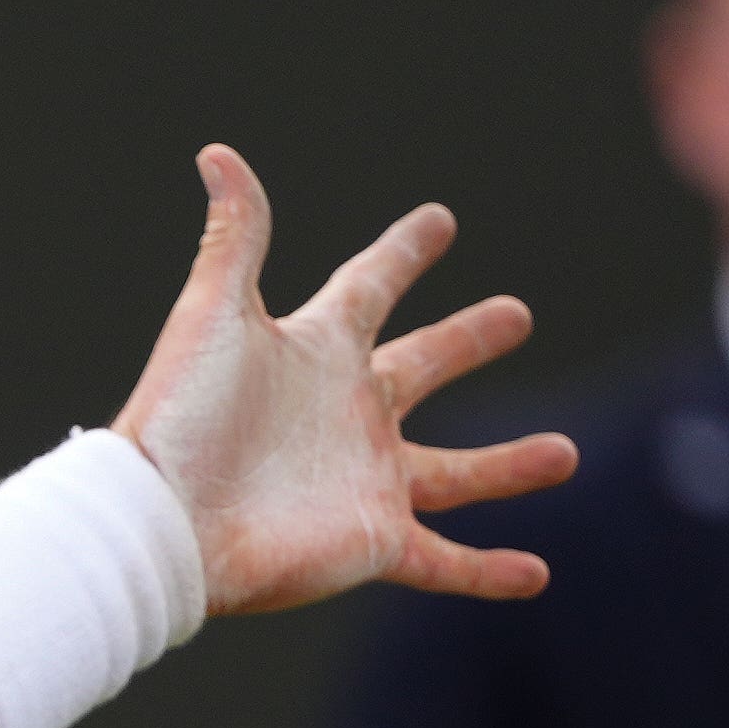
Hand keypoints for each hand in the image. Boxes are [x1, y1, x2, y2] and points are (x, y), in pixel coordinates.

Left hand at [112, 147, 578, 616]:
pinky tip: (536, 574)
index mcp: (316, 352)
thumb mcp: (214, 315)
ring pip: (456, 473)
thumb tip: (217, 153)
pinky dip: (490, 571)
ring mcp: (366, 480)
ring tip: (564, 455)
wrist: (164, 522)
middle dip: (468, 340)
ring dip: (510, 465)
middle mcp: (348, 414)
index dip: (404, 253)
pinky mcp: (373, 541)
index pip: (370, 287)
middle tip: (516, 314)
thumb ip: (235, 236)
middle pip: (424, 368)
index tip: (439, 222)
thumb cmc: (182, 418)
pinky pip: (445, 560)